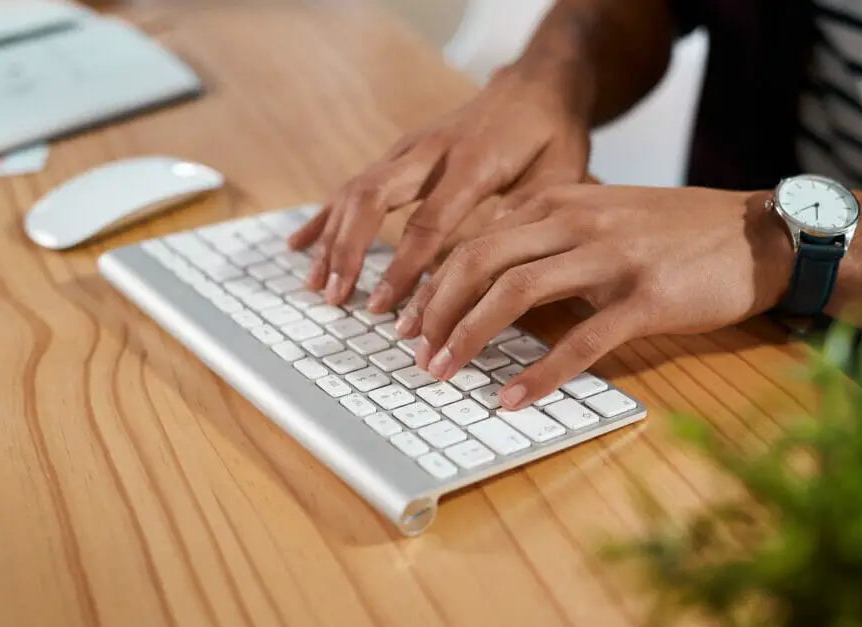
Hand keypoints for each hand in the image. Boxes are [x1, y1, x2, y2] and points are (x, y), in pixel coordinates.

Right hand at [287, 68, 591, 312]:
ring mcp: (411, 147)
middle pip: (373, 198)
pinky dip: (327, 215)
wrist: (537, 83)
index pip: (428, 221)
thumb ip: (526, 217)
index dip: (403, 268)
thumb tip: (492, 268)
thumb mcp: (560, 176)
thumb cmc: (553, 136)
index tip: (385, 307)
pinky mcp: (401, 150)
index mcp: (475, 161)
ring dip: (332, 239)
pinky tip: (302, 245)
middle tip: (338, 299)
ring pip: (357, 190)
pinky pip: (355, 183)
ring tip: (316, 286)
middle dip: (349, 251)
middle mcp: (433, 150)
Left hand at [395, 185, 794, 408]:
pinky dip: (539, 374)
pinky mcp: (645, 298)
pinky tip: (512, 399)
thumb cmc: (678, 231)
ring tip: (443, 372)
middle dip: (435, 309)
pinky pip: (580, 340)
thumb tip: (495, 276)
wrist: (758, 235)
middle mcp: (577, 221)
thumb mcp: (605, 215)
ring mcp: (611, 258)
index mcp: (562, 201)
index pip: (476, 237)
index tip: (408, 318)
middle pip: (480, 260)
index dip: (433, 281)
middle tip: (412, 350)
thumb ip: (552, 234)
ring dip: (469, 336)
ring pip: (517, 292)